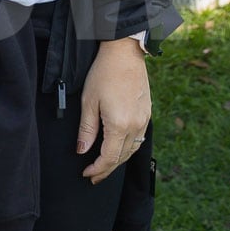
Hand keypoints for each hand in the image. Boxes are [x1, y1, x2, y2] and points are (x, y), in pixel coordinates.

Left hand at [76, 38, 150, 183]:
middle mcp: (135, 126)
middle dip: (107, 169)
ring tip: (105, 167)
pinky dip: (128, 149)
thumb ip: (87, 130)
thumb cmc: (104, 74)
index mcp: (119, 125)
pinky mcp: (147, 113)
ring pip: (132, 150)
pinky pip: (138, 139)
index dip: (97, 169)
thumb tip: (82, 151)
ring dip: (118, 161)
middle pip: (122, 157)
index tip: (86, 174)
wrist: (125, 53)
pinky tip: (118, 149)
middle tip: (94, 176)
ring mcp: (144, 120)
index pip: (109, 157)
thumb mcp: (88, 102)